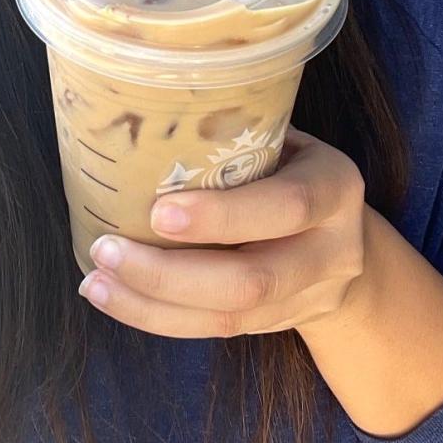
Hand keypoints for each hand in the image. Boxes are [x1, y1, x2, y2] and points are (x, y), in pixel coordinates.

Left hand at [78, 125, 368, 337]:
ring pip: (229, 317)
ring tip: (95, 281)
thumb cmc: (293, 167)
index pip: (287, 207)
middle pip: (253, 280)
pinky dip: (159, 317)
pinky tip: (113, 295)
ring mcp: (307, 298)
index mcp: (334, 187)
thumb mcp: (286, 140)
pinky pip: (215, 331)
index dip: (222, 216)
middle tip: (106, 249)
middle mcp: (331, 251)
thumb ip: (238, 134)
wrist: (346, 242)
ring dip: (152, 303)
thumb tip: (144, 111)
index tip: (158, 211)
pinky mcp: (275, 326)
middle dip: (170, 273)